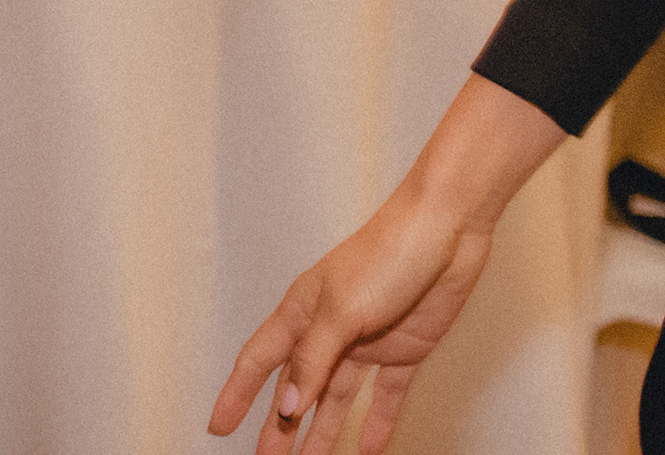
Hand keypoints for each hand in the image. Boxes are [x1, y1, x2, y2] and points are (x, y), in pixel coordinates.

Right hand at [210, 79, 558, 451]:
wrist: (447, 230)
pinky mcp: (403, 350)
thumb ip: (314, 360)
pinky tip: (369, 449)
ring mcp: (366, 342)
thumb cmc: (387, 253)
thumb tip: (287, 405)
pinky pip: (385, 396)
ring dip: (322, 433)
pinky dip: (377, 424)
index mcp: (301, 313)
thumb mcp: (343, 310)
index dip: (236, 395)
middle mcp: (328, 331)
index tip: (217, 426)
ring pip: (335, 399)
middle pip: (296, 389)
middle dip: (279, 428)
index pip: (258, 362)